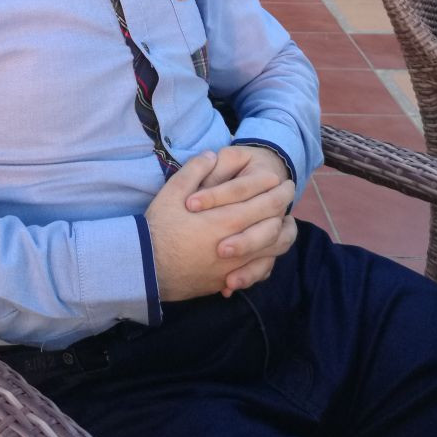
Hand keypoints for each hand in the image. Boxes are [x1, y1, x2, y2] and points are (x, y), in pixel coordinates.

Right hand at [144, 150, 295, 301]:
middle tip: (288, 193)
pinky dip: (269, 259)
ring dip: (283, 234)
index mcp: (226, 219)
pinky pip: (260, 271)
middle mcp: (238, 245)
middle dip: (283, 206)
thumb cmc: (160, 228)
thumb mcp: (172, 192)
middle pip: (273, 225)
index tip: (282, 180)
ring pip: (273, 251)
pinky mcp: (227, 280)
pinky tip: (267, 252)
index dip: (276, 190)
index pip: (264, 203)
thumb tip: (211, 155)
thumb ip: (195, 170)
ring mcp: (235, 266)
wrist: (148, 269)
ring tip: (285, 222)